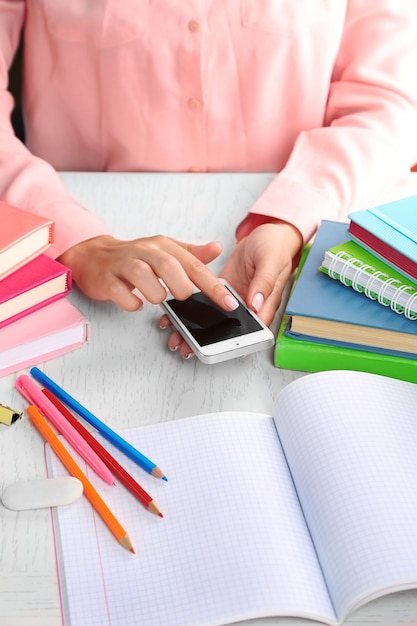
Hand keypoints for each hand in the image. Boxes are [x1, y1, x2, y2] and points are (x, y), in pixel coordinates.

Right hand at [58, 234, 238, 311]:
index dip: (213, 286)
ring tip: (157, 299)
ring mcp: (123, 263)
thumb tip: (217, 248)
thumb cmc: (135, 257)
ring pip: (143, 276)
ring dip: (155, 294)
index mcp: (163, 245)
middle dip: (181, 288)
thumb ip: (192, 254)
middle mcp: (144, 251)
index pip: (194, 265)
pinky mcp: (105, 278)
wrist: (93, 256)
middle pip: (169, 266)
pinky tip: (135, 304)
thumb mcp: (166, 251)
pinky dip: (131, 303)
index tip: (229, 303)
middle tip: (182, 298)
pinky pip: (120, 293)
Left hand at [160, 220, 301, 357]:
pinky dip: (190, 311)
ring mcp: (233, 299)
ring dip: (195, 331)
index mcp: (264, 303)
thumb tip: (255, 305)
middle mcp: (248, 305)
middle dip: (208, 342)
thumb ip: (264, 283)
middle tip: (189, 349)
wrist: (264, 234)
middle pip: (228, 330)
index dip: (237, 342)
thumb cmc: (274, 247)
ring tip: (177, 339)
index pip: (252, 330)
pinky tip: (175, 316)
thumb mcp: (270, 261)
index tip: (218, 349)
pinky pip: (205, 304)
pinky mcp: (220, 290)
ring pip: (214, 321)